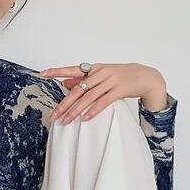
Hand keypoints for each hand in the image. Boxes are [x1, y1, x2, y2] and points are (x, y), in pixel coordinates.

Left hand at [39, 62, 167, 122]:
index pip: (72, 69)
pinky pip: (103, 102)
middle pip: (78, 89)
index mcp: (94, 68)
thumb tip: (64, 83)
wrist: (146, 76)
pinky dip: (93, 110)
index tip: (43, 73)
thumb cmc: (121, 77)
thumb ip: (84, 80)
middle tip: (54, 115)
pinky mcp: (120, 89)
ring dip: (76, 111)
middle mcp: (101, 72)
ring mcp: (111, 80)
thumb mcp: (102, 76)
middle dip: (65, 103)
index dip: (57, 71)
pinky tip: (85, 118)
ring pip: (89, 97)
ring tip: (66, 121)